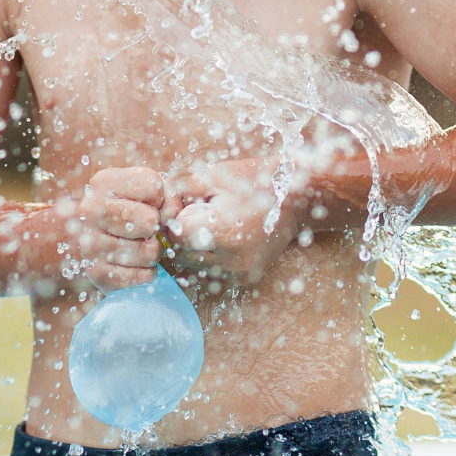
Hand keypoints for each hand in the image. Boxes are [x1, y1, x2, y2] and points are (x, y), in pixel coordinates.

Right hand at [61, 167, 163, 291]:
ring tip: (141, 247)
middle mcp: (90, 209)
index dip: (162, 199)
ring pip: (147, 251)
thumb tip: (171, 221)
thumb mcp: (155, 194)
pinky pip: (140, 276)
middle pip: (148, 220)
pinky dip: (147, 274)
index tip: (152, 205)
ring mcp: (88, 242)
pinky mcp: (95, 272)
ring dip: (153, 253)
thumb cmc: (138, 213)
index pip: (152, 186)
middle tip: (147, 231)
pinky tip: (137, 266)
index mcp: (104, 182)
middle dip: (157, 229)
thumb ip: (170, 197)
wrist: (110, 244)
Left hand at [163, 158, 300, 284]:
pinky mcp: (246, 279)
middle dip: (183, 236)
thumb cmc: (252, 181)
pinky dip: (210, 258)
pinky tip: (223, 240)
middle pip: (182, 255)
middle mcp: (230, 260)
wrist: (297, 199)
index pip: (175, 235)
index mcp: (221, 232)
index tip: (187, 207)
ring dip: (194, 249)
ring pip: (194, 268)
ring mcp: (239, 272)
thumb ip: (179, 195)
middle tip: (199, 215)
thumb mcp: (211, 177)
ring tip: (212, 227)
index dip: (175, 219)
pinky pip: (213, 273)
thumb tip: (158, 215)